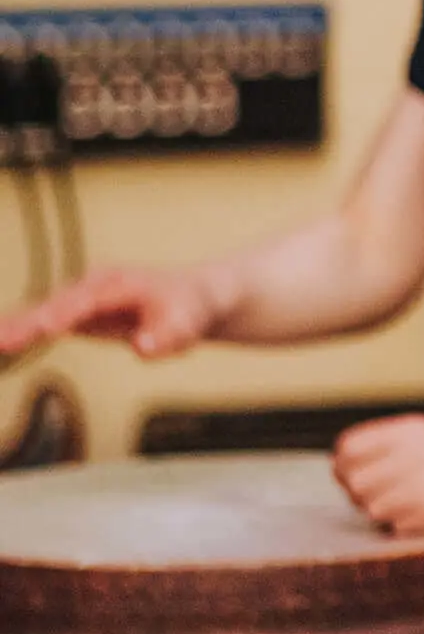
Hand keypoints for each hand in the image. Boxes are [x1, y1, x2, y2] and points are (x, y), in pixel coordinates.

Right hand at [0, 262, 234, 361]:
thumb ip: (169, 337)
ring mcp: (82, 298)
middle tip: (1, 339)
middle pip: (55, 304)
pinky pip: (43, 321)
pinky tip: (1, 339)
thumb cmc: (191, 309)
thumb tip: (144, 348)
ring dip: (15, 326)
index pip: (88, 301)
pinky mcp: (76, 312)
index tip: (43, 327)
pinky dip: (20, 330)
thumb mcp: (190, 324)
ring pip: (42, 311)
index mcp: (121, 284)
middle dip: (26, 321)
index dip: (65, 313)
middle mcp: (95, 286)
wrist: (194, 298)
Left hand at [333, 415, 423, 534]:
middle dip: (362, 497)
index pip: (349, 448)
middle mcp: (418, 449)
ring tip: (409, 510)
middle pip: (355, 482)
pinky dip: (407, 528)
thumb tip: (342, 470)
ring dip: (385, 515)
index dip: (344, 468)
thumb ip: (393, 448)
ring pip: (374, 508)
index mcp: (413, 427)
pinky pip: (400, 525)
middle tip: (384, 500)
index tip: (357, 478)